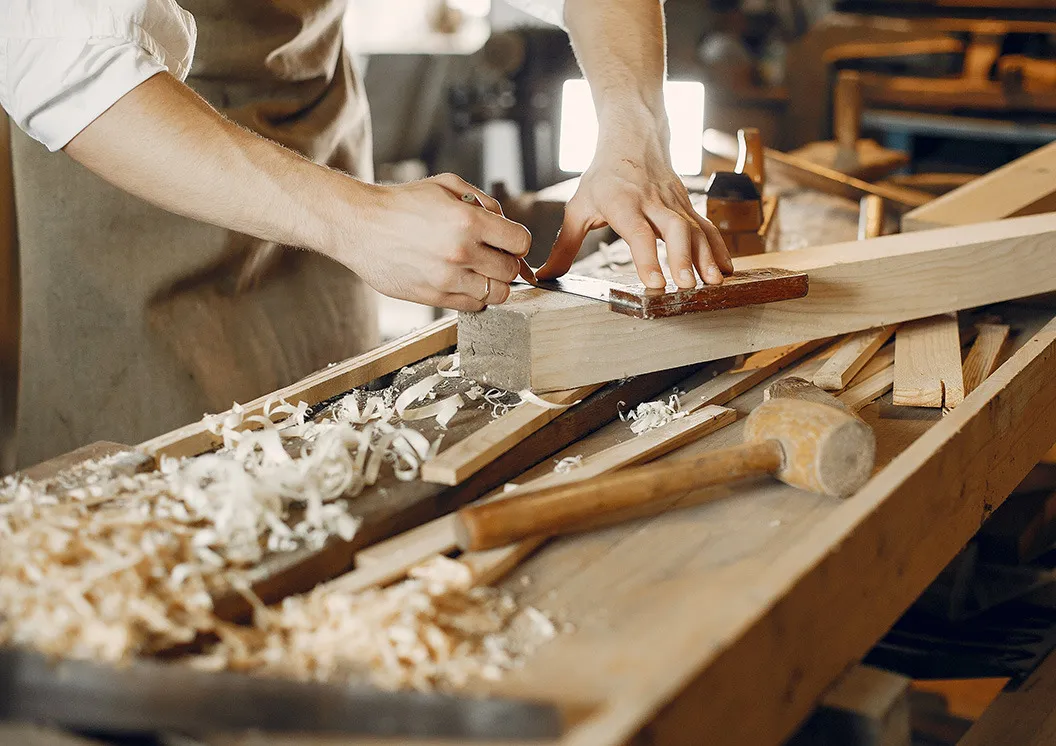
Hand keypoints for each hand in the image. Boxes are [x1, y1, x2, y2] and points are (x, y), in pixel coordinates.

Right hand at [330, 173, 531, 310]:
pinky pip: (472, 306)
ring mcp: (447, 279)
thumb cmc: (402, 203)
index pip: (520, 243)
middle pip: (511, 272)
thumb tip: (506, 224)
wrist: (359, 225)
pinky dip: (474, 297)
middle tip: (491, 255)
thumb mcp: (446, 185)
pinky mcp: (433, 297)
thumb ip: (483, 202)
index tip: (507, 241)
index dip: (517, 241)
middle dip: (506, 262)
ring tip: (478, 270)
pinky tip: (462, 281)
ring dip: (493, 283)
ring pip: (497, 295)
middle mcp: (461, 253)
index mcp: (468, 221)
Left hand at [537, 137, 732, 289]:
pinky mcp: (687, 204)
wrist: (633, 138)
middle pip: (674, 228)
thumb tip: (545, 275)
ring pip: (695, 227)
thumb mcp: (578, 207)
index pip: (637, 231)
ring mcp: (673, 201)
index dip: (646, 257)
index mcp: (622, 201)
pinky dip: (718, 247)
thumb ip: (565, 246)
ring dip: (705, 256)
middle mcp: (652, 200)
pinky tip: (724, 269)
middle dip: (681, 257)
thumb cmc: (602, 177)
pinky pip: (706, 226)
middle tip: (685, 285)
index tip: (655, 283)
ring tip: (711, 283)